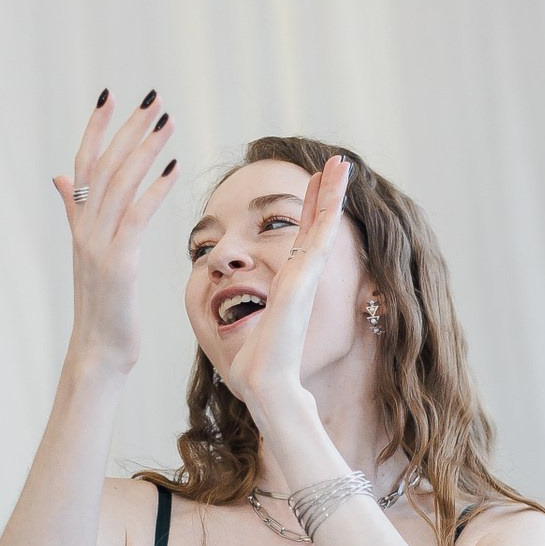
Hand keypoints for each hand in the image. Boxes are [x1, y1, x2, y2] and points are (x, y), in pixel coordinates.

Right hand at [50, 89, 177, 372]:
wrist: (99, 350)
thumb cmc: (103, 305)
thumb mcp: (90, 253)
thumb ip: (76, 211)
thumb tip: (60, 178)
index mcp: (80, 223)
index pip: (84, 164)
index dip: (95, 128)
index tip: (110, 95)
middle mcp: (85, 227)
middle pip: (104, 166)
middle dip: (127, 128)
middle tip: (151, 98)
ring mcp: (98, 245)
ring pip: (119, 185)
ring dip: (144, 150)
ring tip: (167, 122)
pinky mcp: (117, 264)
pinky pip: (135, 219)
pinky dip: (153, 191)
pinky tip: (172, 169)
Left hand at [220, 154, 351, 424]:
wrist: (260, 383)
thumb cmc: (244, 360)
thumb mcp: (223, 315)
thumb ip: (218, 291)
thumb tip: (203, 270)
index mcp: (284, 286)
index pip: (297, 239)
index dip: (307, 210)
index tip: (311, 184)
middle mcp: (299, 277)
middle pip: (316, 226)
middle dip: (325, 194)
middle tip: (336, 164)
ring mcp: (305, 276)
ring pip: (324, 224)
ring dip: (333, 191)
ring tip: (341, 162)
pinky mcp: (304, 277)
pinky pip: (320, 233)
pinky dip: (330, 206)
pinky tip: (336, 183)